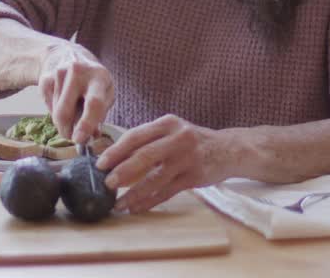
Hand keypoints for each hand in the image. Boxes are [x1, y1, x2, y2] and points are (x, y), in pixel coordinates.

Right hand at [37, 41, 113, 144]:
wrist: (67, 55)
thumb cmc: (92, 81)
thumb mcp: (104, 94)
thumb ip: (100, 115)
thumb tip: (91, 136)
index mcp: (100, 76)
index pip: (93, 103)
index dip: (86, 124)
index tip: (79, 140)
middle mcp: (78, 71)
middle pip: (65, 112)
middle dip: (67, 131)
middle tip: (73, 138)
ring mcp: (59, 73)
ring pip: (56, 113)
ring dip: (63, 122)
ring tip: (73, 111)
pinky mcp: (45, 78)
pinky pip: (49, 107)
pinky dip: (56, 112)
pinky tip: (63, 101)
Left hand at [95, 114, 230, 213]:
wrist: (229, 149)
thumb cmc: (191, 141)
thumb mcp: (172, 131)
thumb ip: (148, 140)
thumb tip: (113, 158)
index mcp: (167, 123)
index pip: (136, 135)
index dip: (116, 150)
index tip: (100, 163)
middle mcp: (178, 138)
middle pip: (145, 155)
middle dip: (123, 171)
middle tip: (107, 184)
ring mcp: (188, 158)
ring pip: (156, 178)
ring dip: (135, 193)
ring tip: (119, 204)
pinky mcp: (195, 177)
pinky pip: (168, 192)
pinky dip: (150, 201)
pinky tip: (137, 207)